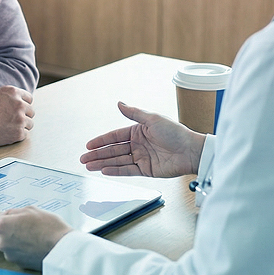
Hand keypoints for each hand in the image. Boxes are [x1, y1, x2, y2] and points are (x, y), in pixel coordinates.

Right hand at [0, 86, 33, 146]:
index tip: (19, 110)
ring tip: (9, 129)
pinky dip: (17, 136)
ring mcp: (20, 119)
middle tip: (13, 121)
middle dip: (23, 116)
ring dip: (21, 126)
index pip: (29, 98)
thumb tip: (1, 98)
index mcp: (12, 92)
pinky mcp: (18, 133)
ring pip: (29, 124)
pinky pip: (24, 135)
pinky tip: (6, 135)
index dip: (23, 105)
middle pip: (31, 111)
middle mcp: (19, 104)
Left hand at [0, 206, 71, 269]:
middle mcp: (2, 242)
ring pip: (8, 244)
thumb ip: (12, 212)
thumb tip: (2, 215)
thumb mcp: (30, 210)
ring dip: (16, 239)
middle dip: (8, 229)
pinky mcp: (18, 264)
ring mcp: (10, 255)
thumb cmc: (49, 228)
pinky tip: (35, 244)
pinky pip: (16, 253)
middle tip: (25, 224)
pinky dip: (22, 249)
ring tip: (33, 234)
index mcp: (2, 227)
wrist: (62, 250)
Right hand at [80, 102, 205, 177]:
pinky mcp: (146, 170)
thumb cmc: (175, 132)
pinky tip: (104, 171)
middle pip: (113, 150)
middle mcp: (137, 145)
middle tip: (83, 158)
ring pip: (117, 161)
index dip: (101, 141)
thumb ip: (133, 113)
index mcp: (138, 131)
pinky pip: (128, 170)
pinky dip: (116, 171)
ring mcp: (141, 158)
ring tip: (89, 166)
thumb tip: (119, 103)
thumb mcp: (152, 119)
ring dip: (103, 163)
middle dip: (97, 154)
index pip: (114, 136)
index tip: (88, 145)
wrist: (191, 150)